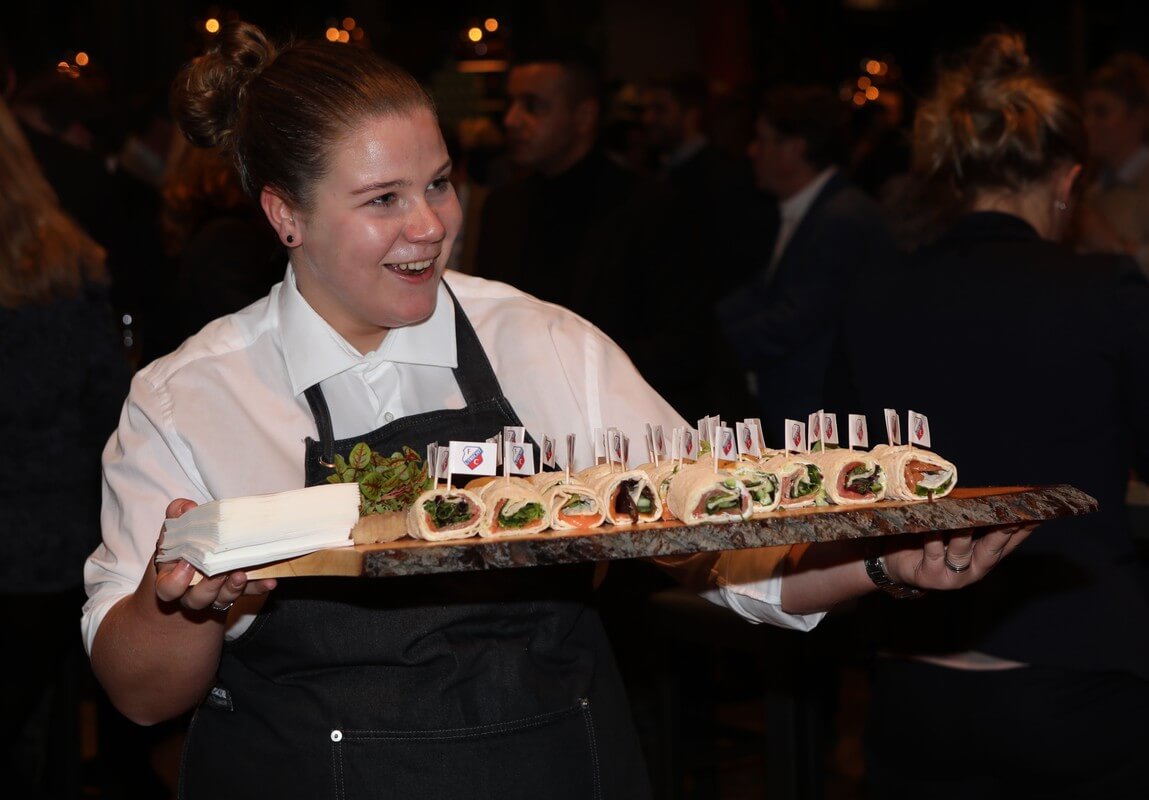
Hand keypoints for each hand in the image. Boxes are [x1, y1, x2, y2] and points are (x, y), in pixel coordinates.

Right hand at [153, 498, 277, 614]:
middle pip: (196, 599)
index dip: (176, 582)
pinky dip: (259, 586)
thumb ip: (177, 515)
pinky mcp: (237, 590)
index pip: (167, 589)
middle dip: (209, 587)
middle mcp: (192, 591)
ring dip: (233, 588)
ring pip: (222, 600)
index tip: (187, 564)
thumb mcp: (177, 527)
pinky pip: (248, 593)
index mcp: (171, 577)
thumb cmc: (186, 541)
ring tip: (242, 574)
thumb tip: (187, 506)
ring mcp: (216, 594)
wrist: (202, 553)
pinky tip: (270, 581)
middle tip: (219, 572)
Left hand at [881, 523, 1034, 590]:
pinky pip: (934, 550)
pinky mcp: (931, 575)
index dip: (1024, 530)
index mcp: (982, 558)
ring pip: (962, 548)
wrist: (894, 566)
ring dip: (965, 530)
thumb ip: (970, 520)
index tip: (1038, 514)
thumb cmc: (926, 543)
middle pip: (992, 548)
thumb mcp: (952, 533)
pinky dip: (935, 536)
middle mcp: (972, 569)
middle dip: (1002, 531)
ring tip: (969, 514)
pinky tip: (935, 523)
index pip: (1009, 543)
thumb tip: (984, 493)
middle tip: (1012, 515)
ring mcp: (952, 575)